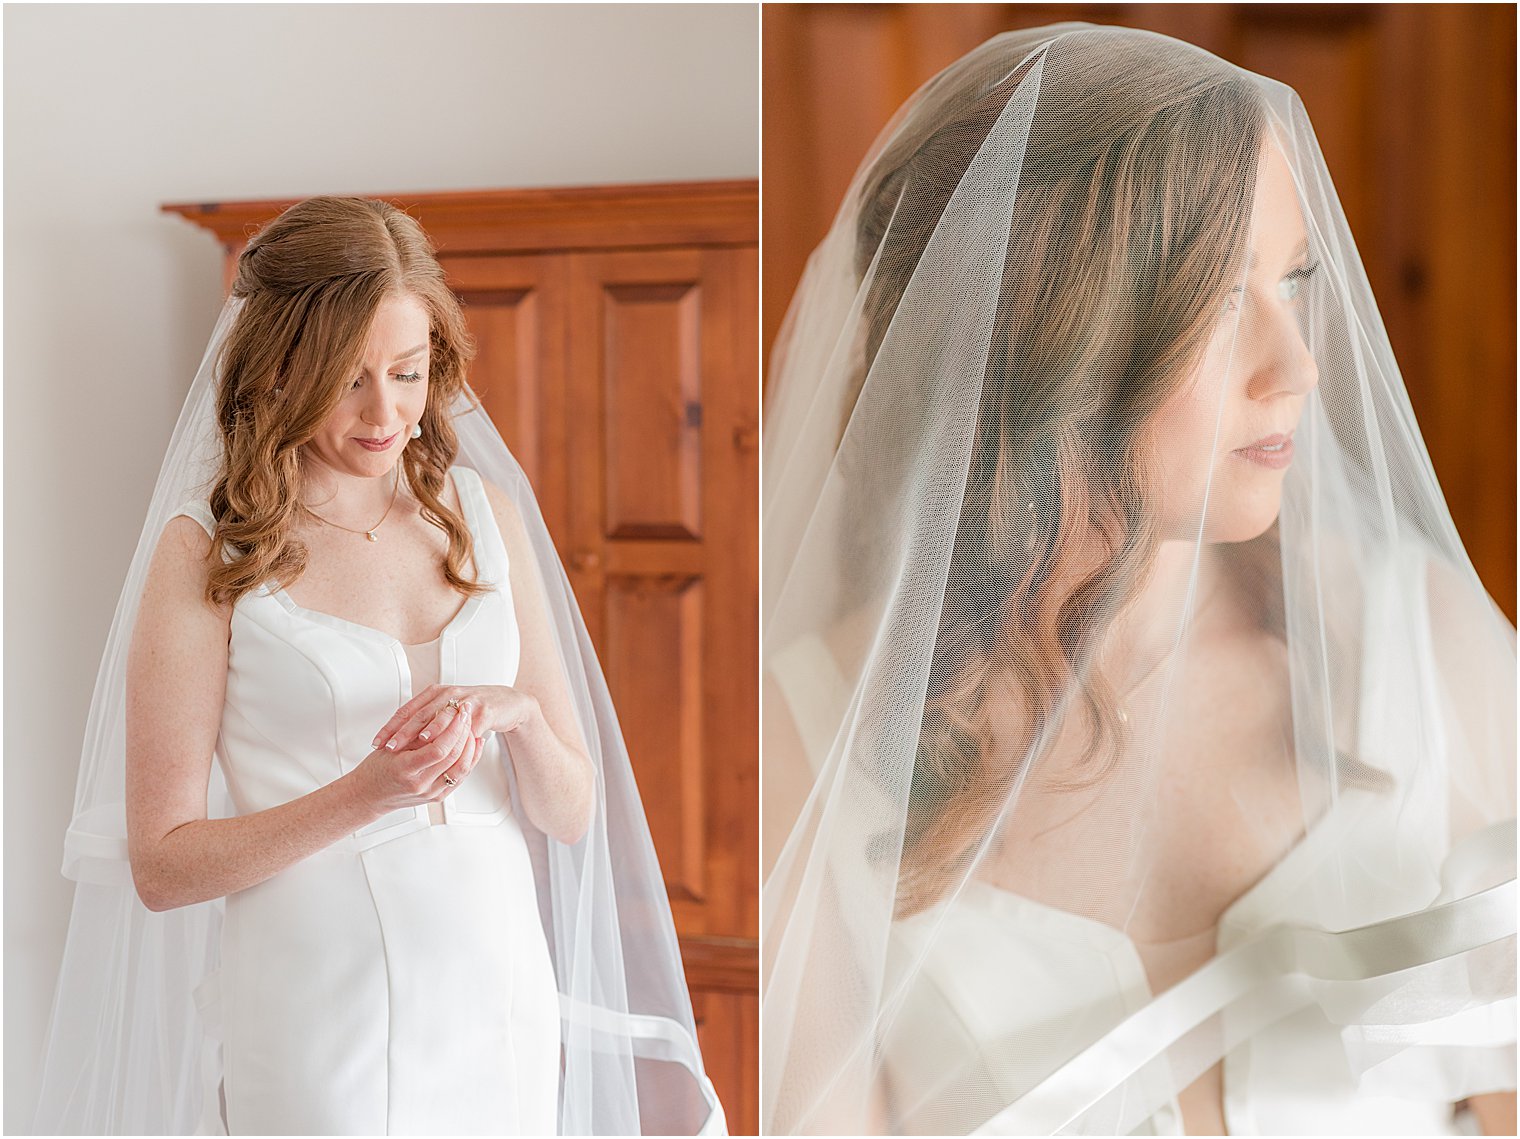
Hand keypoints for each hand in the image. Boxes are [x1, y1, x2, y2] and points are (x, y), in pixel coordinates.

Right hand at [350, 700, 483, 813]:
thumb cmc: (377, 770)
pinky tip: (474, 746)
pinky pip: (460, 778)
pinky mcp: (437, 796)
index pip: (439, 749)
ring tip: (471, 728)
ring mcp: (431, 793)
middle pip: (454, 757)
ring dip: (470, 745)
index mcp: (406, 770)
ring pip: (462, 769)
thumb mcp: (392, 747)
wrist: (370, 795)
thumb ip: (417, 735)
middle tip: (466, 715)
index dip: (452, 729)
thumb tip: (441, 717)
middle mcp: (421, 785)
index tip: (458, 713)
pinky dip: (470, 760)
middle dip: (464, 732)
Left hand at [371, 684, 539, 753]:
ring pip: (442, 716)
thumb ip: (425, 721)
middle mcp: (448, 694)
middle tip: (390, 747)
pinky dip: (458, 734)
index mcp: (435, 694)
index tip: (377, 743)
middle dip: (404, 732)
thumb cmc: (473, 710)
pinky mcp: (483, 710)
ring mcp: (466, 701)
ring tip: (417, 742)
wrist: (506, 703)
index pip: (407, 710)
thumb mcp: (445, 712)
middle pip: (421, 713)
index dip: (390, 727)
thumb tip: (398, 738)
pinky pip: (468, 724)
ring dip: (429, 730)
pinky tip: (451, 743)